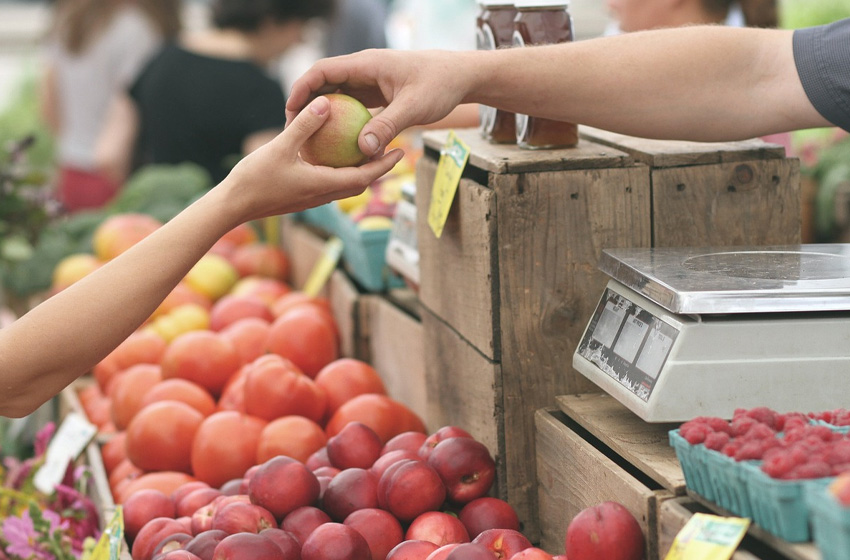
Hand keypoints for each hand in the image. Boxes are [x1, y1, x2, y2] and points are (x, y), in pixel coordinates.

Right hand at [223, 95, 404, 223]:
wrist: (232, 206)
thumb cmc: (254, 179)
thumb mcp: (280, 147)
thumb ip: (304, 125)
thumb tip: (326, 102)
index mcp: (323, 185)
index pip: (364, 177)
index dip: (384, 165)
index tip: (401, 151)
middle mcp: (322, 195)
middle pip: (360, 183)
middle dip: (378, 168)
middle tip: (392, 149)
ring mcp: (311, 198)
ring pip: (344, 185)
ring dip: (360, 171)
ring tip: (368, 151)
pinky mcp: (301, 197)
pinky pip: (328, 183)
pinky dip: (339, 171)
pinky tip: (333, 155)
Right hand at [286, 50, 471, 158]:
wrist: (460, 77)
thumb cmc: (440, 85)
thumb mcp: (414, 107)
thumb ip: (387, 127)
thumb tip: (363, 150)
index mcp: (366, 64)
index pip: (323, 70)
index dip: (302, 88)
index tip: (290, 111)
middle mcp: (364, 70)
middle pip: (324, 83)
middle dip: (306, 104)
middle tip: (293, 130)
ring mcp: (370, 82)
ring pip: (337, 96)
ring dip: (323, 115)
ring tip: (310, 139)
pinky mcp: (377, 94)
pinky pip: (352, 107)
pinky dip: (342, 122)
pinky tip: (337, 145)